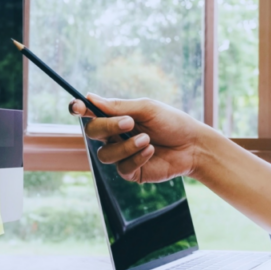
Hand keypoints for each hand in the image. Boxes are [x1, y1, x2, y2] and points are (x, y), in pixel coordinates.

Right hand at [69, 94, 204, 183]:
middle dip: (108, 127)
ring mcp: (122, 155)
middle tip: (128, 122)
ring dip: (125, 146)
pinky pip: (121, 168)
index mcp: (117, 116)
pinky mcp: (131, 172)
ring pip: (105, 154)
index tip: (76, 106)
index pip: (90, 113)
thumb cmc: (172, 122)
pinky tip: (151, 151)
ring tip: (147, 140)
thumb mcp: (147, 109)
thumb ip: (119, 107)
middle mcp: (115, 136)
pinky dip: (136, 158)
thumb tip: (90, 97)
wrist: (193, 145)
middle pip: (93, 132)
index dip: (79, 109)